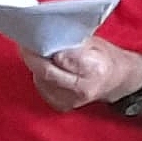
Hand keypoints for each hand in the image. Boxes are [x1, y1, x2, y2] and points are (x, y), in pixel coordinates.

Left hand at [20, 39, 141, 113]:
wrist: (117, 81)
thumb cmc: (105, 58)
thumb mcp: (94, 43)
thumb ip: (72, 41)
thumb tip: (47, 34)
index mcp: (95, 68)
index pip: (64, 59)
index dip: (46, 48)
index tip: (34, 36)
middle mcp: (83, 88)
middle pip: (48, 72)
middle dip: (33, 56)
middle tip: (24, 43)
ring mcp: (72, 101)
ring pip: (41, 81)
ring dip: (34, 65)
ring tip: (32, 51)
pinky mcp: (63, 106)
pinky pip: (42, 88)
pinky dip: (39, 76)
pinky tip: (41, 66)